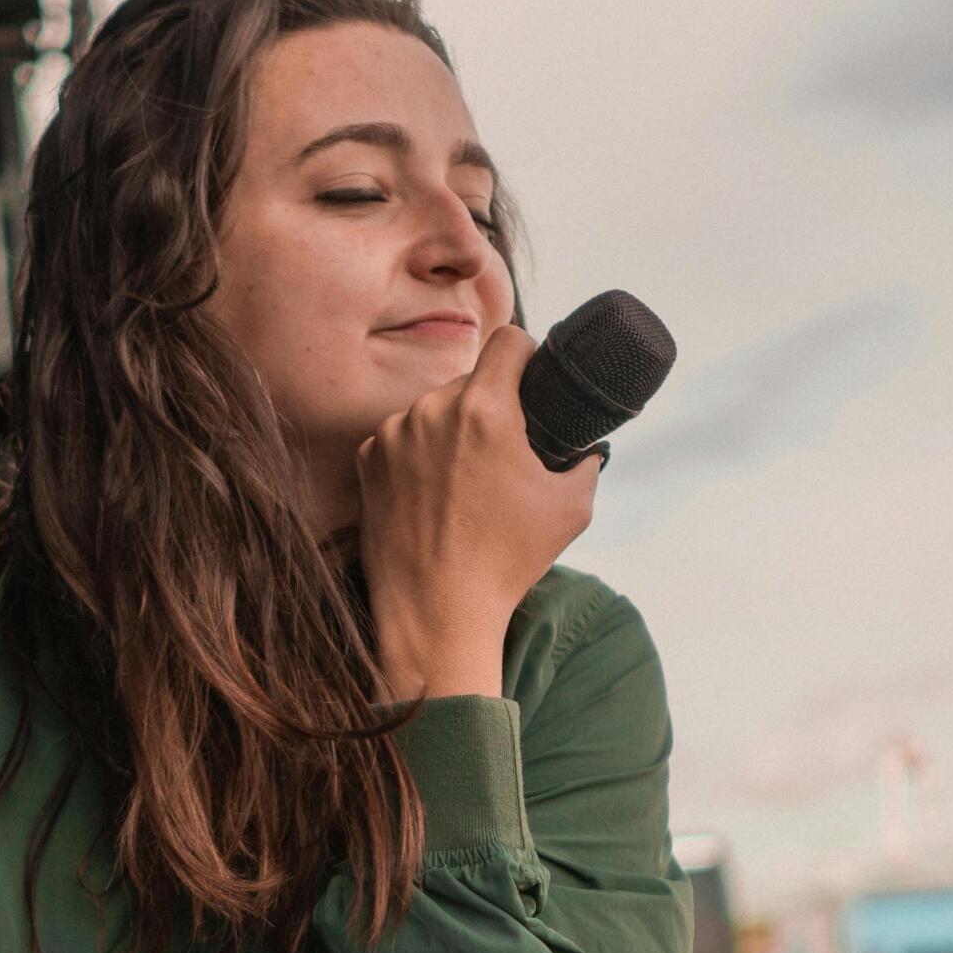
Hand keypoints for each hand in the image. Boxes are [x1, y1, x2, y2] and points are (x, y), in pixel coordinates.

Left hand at [359, 326, 600, 698]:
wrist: (435, 612)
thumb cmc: (507, 561)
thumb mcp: (572, 507)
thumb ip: (584, 461)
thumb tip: (585, 447)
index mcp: (484, 410)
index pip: (508, 340)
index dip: (528, 355)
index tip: (532, 379)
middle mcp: (430, 410)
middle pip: (470, 380)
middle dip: (491, 405)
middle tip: (504, 452)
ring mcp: (391, 434)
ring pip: (433, 408)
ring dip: (451, 429)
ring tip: (466, 482)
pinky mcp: (367, 460)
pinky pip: (401, 436)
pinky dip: (419, 455)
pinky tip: (433, 494)